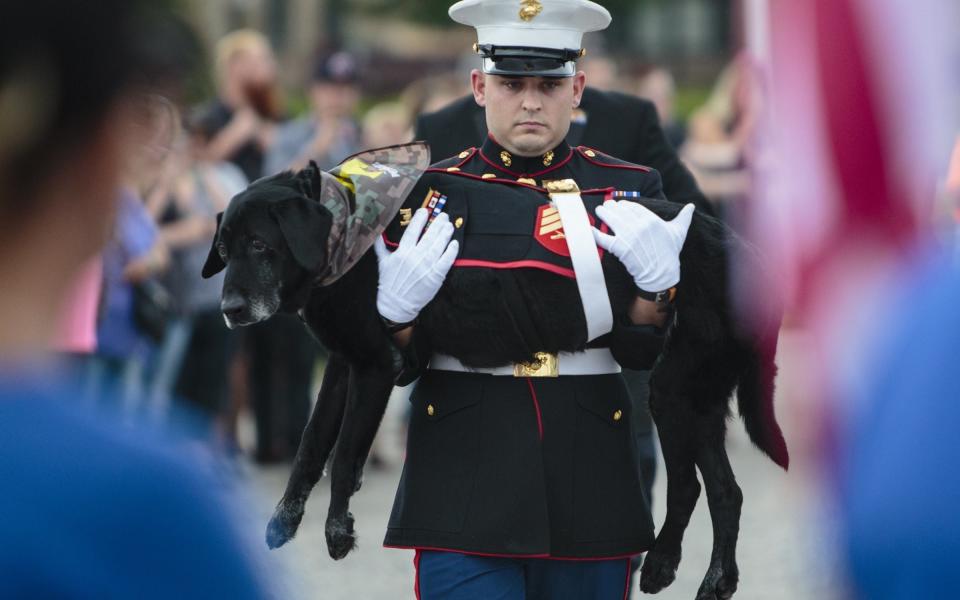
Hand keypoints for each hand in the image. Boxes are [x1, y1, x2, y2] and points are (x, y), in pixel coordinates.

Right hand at [373, 208, 458, 324]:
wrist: (397, 304)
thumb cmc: (389, 283)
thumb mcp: (382, 263)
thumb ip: (380, 246)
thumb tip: (376, 231)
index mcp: (402, 252)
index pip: (412, 231)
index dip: (419, 219)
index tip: (425, 211)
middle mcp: (415, 257)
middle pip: (429, 236)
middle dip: (437, 223)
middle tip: (443, 215)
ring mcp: (427, 266)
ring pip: (439, 246)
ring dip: (445, 234)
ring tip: (449, 225)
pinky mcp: (436, 276)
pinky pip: (446, 260)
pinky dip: (451, 251)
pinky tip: (454, 243)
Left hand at [592, 201, 694, 291]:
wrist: (661, 275)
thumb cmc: (670, 253)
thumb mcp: (679, 233)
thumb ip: (684, 217)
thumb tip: (691, 206)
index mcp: (652, 220)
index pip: (633, 206)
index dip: (625, 204)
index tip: (620, 204)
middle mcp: (639, 226)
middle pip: (620, 210)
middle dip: (612, 207)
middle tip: (607, 207)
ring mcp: (628, 237)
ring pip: (611, 219)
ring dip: (603, 213)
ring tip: (599, 211)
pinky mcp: (619, 249)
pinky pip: (603, 238)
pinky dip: (593, 232)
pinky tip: (587, 227)